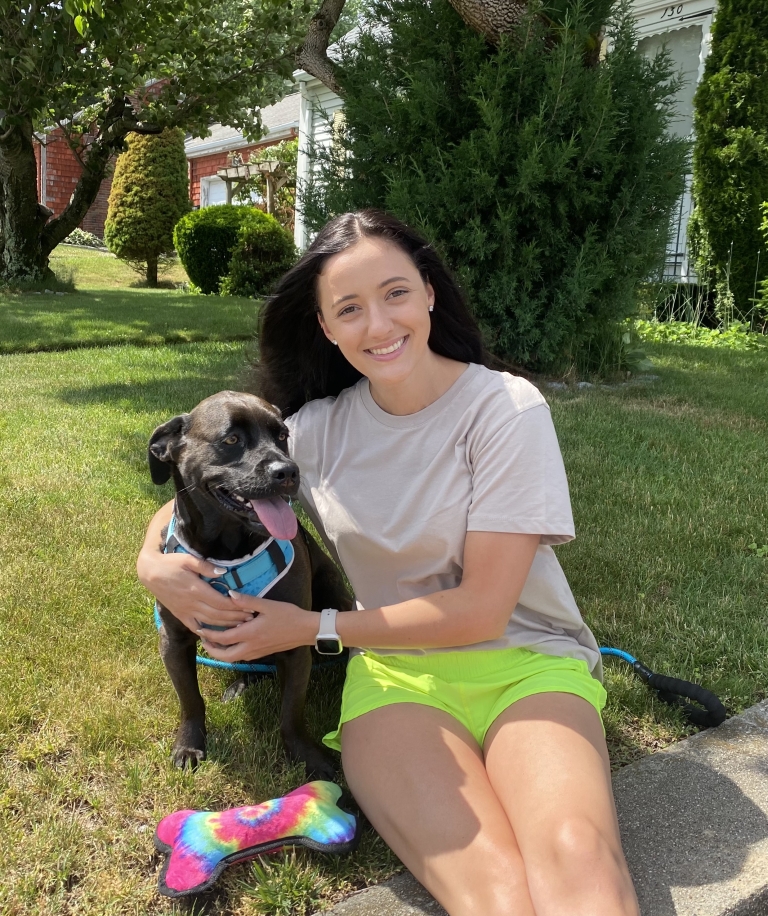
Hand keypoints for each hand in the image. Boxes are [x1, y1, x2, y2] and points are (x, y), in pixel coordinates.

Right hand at [136, 545, 253, 631]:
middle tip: (251, 618)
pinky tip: (218, 634)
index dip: (236, 606)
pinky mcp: (180, 615)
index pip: (220, 602)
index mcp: (196, 589)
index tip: (249, 607)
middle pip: (218, 614)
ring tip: (241, 626)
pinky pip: (195, 627)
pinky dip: (207, 632)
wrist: (150, 573)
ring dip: (226, 625)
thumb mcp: (188, 559)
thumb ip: (206, 566)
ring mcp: (185, 611)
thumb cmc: (171, 563)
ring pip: (209, 622)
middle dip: (236, 618)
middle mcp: (191, 603)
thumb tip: (224, 572)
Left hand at [196, 591, 318, 661]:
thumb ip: (247, 601)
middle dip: (211, 650)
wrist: (305, 630)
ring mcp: (257, 652)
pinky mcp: (262, 653)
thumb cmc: (288, 615)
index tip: (200, 628)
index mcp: (250, 634)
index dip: (209, 635)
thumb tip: (229, 594)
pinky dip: (232, 652)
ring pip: (233, 658)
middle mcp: (251, 646)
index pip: (223, 639)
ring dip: (221, 652)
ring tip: (214, 641)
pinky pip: (242, 656)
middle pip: (225, 655)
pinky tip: (232, 642)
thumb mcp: (268, 605)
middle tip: (203, 639)